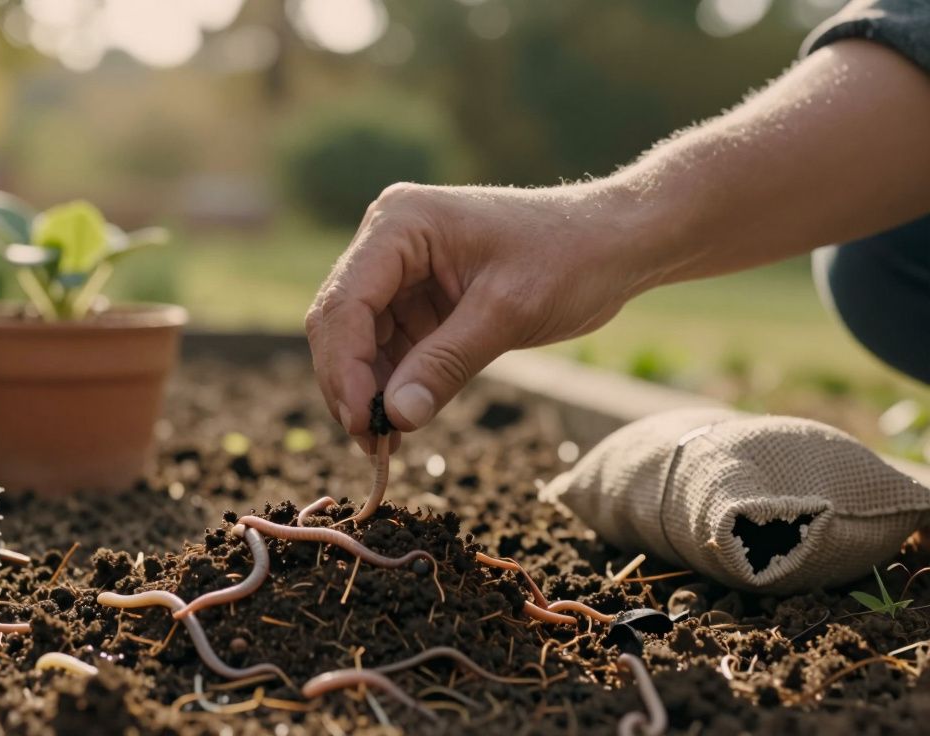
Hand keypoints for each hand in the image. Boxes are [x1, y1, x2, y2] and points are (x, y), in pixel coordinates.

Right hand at [305, 182, 659, 449]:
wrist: (615, 241)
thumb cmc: (571, 257)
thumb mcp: (508, 312)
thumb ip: (447, 363)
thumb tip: (395, 418)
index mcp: (400, 223)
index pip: (346, 301)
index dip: (345, 367)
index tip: (361, 423)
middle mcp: (388, 240)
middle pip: (339, 321)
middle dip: (349, 384)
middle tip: (369, 443)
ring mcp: (400, 269)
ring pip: (357, 340)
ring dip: (367, 391)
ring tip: (386, 443)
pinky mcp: (417, 297)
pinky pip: (387, 346)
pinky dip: (390, 385)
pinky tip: (402, 421)